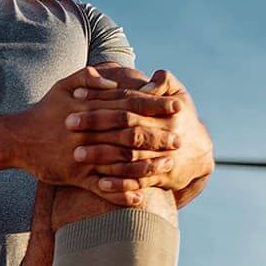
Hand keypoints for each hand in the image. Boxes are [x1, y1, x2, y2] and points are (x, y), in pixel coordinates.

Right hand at [11, 66, 177, 205]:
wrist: (16, 140)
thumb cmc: (43, 112)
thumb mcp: (62, 86)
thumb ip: (87, 78)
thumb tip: (113, 81)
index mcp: (89, 108)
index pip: (129, 104)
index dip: (155, 105)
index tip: (176, 106)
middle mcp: (89, 131)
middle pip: (130, 132)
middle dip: (157, 135)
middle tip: (180, 138)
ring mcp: (83, 155)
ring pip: (121, 160)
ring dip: (146, 164)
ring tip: (168, 166)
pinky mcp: (76, 176)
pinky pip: (102, 186)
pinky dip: (121, 192)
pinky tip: (141, 197)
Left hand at [73, 67, 213, 202]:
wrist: (197, 154)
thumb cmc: (178, 118)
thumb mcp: (179, 95)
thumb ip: (165, 81)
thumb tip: (149, 81)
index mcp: (166, 111)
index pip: (128, 101)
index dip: (102, 97)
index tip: (75, 96)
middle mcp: (165, 133)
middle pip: (126, 127)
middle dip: (97, 124)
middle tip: (68, 122)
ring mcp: (163, 157)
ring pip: (130, 157)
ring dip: (103, 155)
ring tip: (76, 154)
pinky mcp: (160, 178)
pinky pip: (138, 182)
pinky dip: (120, 184)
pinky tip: (99, 183)